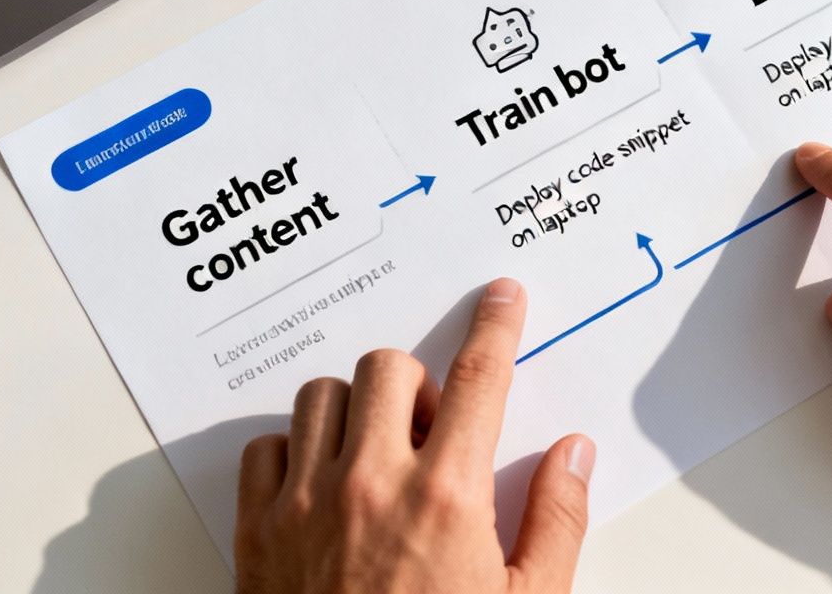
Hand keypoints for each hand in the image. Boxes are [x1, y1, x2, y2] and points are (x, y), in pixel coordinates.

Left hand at [236, 278, 595, 593]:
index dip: (495, 327)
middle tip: (431, 431)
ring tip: (376, 457)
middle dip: (416, 386)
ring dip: (354, 411)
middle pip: (388, 369)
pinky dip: (293, 452)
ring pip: (321, 396)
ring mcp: (305, 506)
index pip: (477, 380)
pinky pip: (266, 448)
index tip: (501, 299)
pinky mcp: (257, 533)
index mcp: (447, 499)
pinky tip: (322, 486)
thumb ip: (555, 521)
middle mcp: (370, 486)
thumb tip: (574, 453)